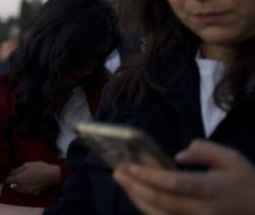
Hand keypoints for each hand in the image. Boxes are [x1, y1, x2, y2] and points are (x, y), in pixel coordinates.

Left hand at [5, 161, 60, 194]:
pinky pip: (26, 191)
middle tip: (13, 177)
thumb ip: (17, 169)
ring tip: (19, 180)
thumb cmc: (39, 167)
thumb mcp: (27, 165)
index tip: (7, 174)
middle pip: (13, 186)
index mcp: (20, 179)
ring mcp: (29, 191)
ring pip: (20, 190)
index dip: (7, 177)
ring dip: (17, 186)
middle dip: (12, 182)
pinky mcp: (35, 193)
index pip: (9, 180)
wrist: (52, 175)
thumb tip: (10, 172)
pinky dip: (24, 188)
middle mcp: (23, 187)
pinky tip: (27, 184)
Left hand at [114, 140, 254, 214]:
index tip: (131, 166)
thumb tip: (178, 156)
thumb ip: (205, 151)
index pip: (176, 185)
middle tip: (117, 172)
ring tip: (123, 183)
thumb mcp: (233, 159)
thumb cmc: (247, 183)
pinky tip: (138, 197)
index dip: (151, 177)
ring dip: (138, 199)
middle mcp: (203, 211)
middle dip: (136, 187)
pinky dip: (148, 211)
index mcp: (212, 189)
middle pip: (162, 202)